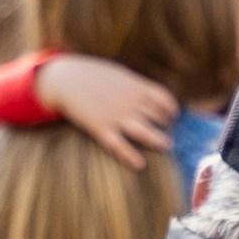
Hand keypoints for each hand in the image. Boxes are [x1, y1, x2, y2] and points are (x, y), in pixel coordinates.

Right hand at [29, 49, 176, 165]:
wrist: (65, 79)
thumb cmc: (92, 75)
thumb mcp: (118, 75)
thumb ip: (135, 86)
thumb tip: (150, 96)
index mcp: (134, 86)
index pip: (163, 98)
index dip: (171, 108)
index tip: (172, 116)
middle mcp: (129, 101)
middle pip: (158, 116)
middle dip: (167, 125)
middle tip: (170, 132)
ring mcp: (115, 116)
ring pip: (145, 132)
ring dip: (158, 140)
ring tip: (167, 146)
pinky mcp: (101, 129)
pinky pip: (120, 146)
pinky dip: (130, 156)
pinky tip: (139, 164)